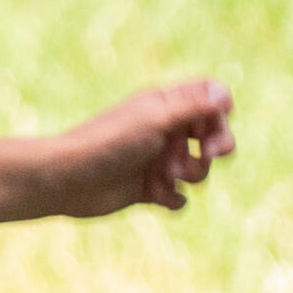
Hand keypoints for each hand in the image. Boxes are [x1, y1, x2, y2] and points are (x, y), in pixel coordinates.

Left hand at [46, 78, 238, 218]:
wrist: (68, 179)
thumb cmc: (109, 142)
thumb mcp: (156, 120)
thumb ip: (193, 108)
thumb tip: (225, 94)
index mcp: (165, 105)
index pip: (209, 99)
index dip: (220, 110)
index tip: (216, 122)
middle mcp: (164, 130)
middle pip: (212, 134)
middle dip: (216, 146)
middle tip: (210, 154)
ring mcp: (157, 160)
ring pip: (198, 168)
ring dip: (192, 173)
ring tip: (168, 175)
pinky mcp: (149, 189)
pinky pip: (179, 196)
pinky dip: (174, 198)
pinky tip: (158, 195)